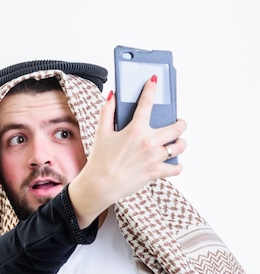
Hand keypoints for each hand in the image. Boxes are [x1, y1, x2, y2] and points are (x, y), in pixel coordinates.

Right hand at [68, 75, 186, 227]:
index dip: (150, 89)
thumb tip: (112, 95)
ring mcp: (154, 158)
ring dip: (180, 143)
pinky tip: (172, 162)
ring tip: (175, 143)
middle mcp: (149, 142)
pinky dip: (176, 165)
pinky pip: (176, 168)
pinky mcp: (156, 172)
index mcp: (135, 129)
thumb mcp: (101, 133)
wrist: (100, 185)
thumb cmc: (99, 160)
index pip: (146, 103)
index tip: (154, 81)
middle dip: (180, 123)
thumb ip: (107, 112)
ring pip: (180, 146)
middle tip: (176, 123)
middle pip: (178, 126)